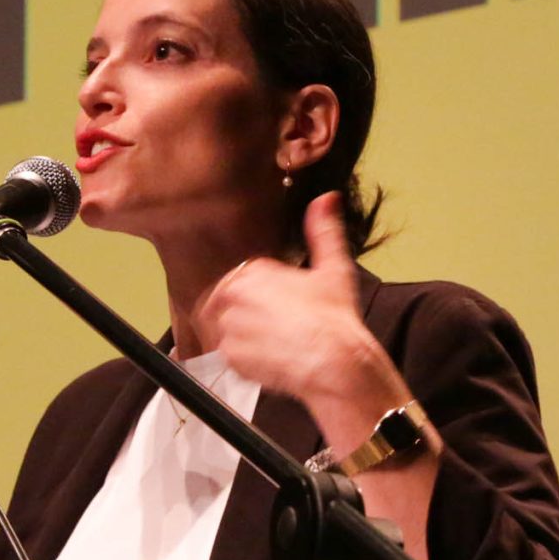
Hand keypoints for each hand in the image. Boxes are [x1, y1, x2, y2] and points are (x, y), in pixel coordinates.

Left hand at [199, 194, 407, 436]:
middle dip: (241, 317)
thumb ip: (324, 231)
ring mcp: (229, 326)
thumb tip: (327, 198)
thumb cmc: (335, 317)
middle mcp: (234, 294)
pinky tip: (268, 360)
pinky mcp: (229, 356)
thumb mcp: (334, 268)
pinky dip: (244, 361)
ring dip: (240, 338)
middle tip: (267, 331)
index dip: (256, 298)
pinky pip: (229, 358)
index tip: (273, 311)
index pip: (239, 282)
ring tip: (268, 346)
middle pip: (224, 305)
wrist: (334, 361)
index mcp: (254, 270)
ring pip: (223, 331)